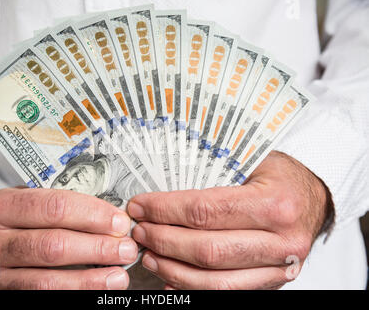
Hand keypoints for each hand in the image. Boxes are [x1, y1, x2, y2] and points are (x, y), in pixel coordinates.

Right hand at [0, 188, 137, 289]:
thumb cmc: (22, 222)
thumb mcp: (33, 205)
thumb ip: (66, 208)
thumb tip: (116, 220)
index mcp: (0, 207)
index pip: (54, 207)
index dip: (92, 215)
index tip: (120, 221)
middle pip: (53, 245)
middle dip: (97, 247)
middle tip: (126, 248)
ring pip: (49, 280)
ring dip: (91, 278)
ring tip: (118, 274)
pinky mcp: (4, 295)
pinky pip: (46, 296)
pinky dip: (78, 292)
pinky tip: (98, 287)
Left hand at [128, 151, 331, 289]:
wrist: (314, 195)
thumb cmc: (280, 174)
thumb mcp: (252, 162)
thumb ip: (210, 177)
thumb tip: (162, 196)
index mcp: (275, 205)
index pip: (205, 211)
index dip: (165, 211)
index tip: (140, 207)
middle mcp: (281, 241)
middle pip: (207, 250)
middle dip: (164, 241)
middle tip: (141, 231)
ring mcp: (280, 267)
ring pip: (216, 280)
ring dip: (174, 269)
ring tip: (150, 256)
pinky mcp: (274, 280)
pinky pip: (229, 292)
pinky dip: (196, 288)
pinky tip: (172, 279)